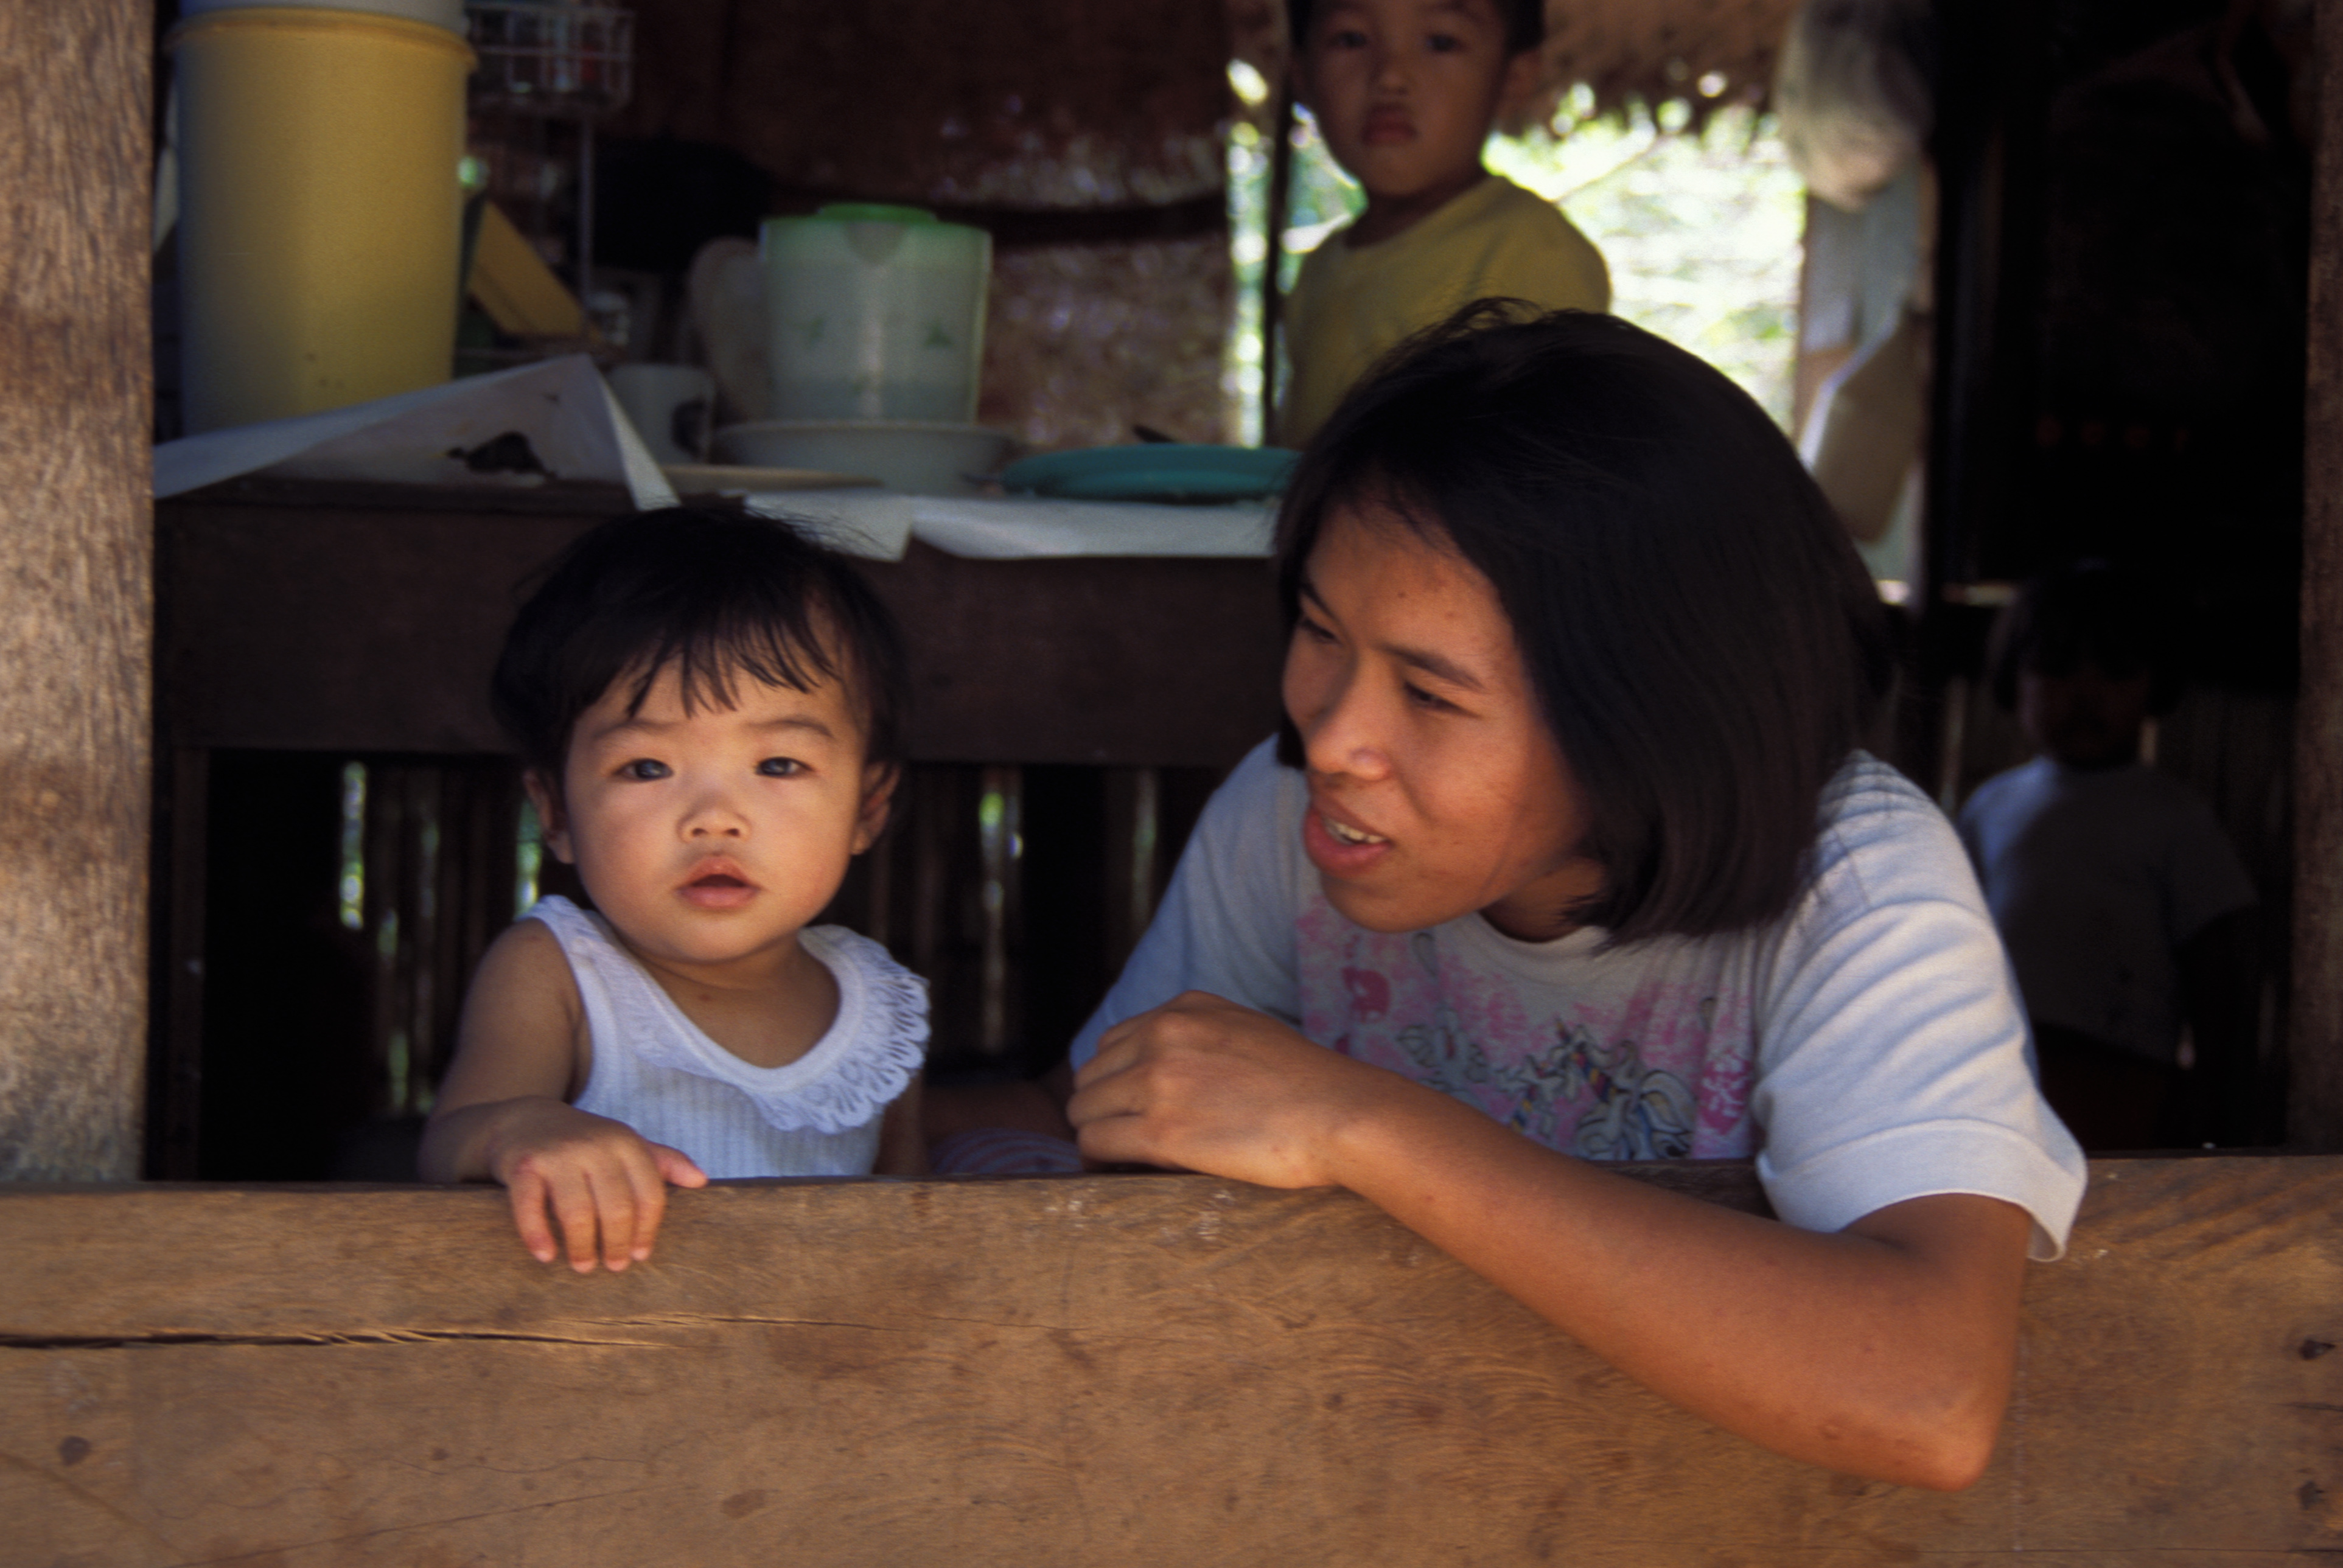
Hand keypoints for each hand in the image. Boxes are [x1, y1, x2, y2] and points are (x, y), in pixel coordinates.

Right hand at [477, 1097, 708, 1270]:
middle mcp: (596, 1145)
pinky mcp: (525, 1165)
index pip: (649, 1195)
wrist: (527, 1122)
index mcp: (627, 1143)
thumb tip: (702, 1181)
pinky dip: (538, 1236)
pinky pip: (531, 1208)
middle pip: (617, 1207)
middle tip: (615, 1267)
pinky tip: (545, 1255)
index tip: (641, 1255)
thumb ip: (664, 1162)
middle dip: (617, 1244)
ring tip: (584, 1266)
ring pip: (577, 1212)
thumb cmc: (586, 1143)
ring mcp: (559, 1155)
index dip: (648, 1230)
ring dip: (582, 1246)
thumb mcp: (626, 1146)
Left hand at [1068, 991, 1411, 1188]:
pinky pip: (1097, 1142)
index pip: (1115, 1042)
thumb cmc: (1309, 1084)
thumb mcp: (1248, 1031)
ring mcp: (1158, 1081)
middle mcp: (1163, 1035)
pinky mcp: (1161, 1131)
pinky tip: (1115, 1171)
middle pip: (1091, 1075)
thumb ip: (1202, 1037)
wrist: (1341, 1114)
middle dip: (1101, 1106)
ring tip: (1116, 1157)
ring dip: (1096, 1133)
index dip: (1116, 1080)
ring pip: (1084, 1109)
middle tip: (1121, 1136)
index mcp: (1184, 1009)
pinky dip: (1098, 1159)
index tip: (1128, 1107)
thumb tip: (1172, 1072)